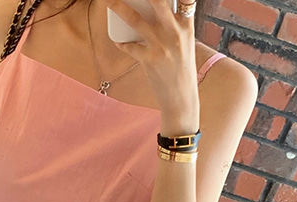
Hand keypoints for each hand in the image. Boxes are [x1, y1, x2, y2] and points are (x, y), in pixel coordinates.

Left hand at [105, 0, 199, 122]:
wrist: (181, 96)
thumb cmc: (181, 68)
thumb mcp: (185, 43)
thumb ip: (174, 25)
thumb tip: (153, 11)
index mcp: (186, 26)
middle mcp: (175, 32)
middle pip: (158, 2)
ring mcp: (161, 46)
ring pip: (136, 21)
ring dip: (120, 9)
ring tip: (110, 3)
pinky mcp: (149, 60)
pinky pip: (130, 47)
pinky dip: (122, 43)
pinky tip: (118, 41)